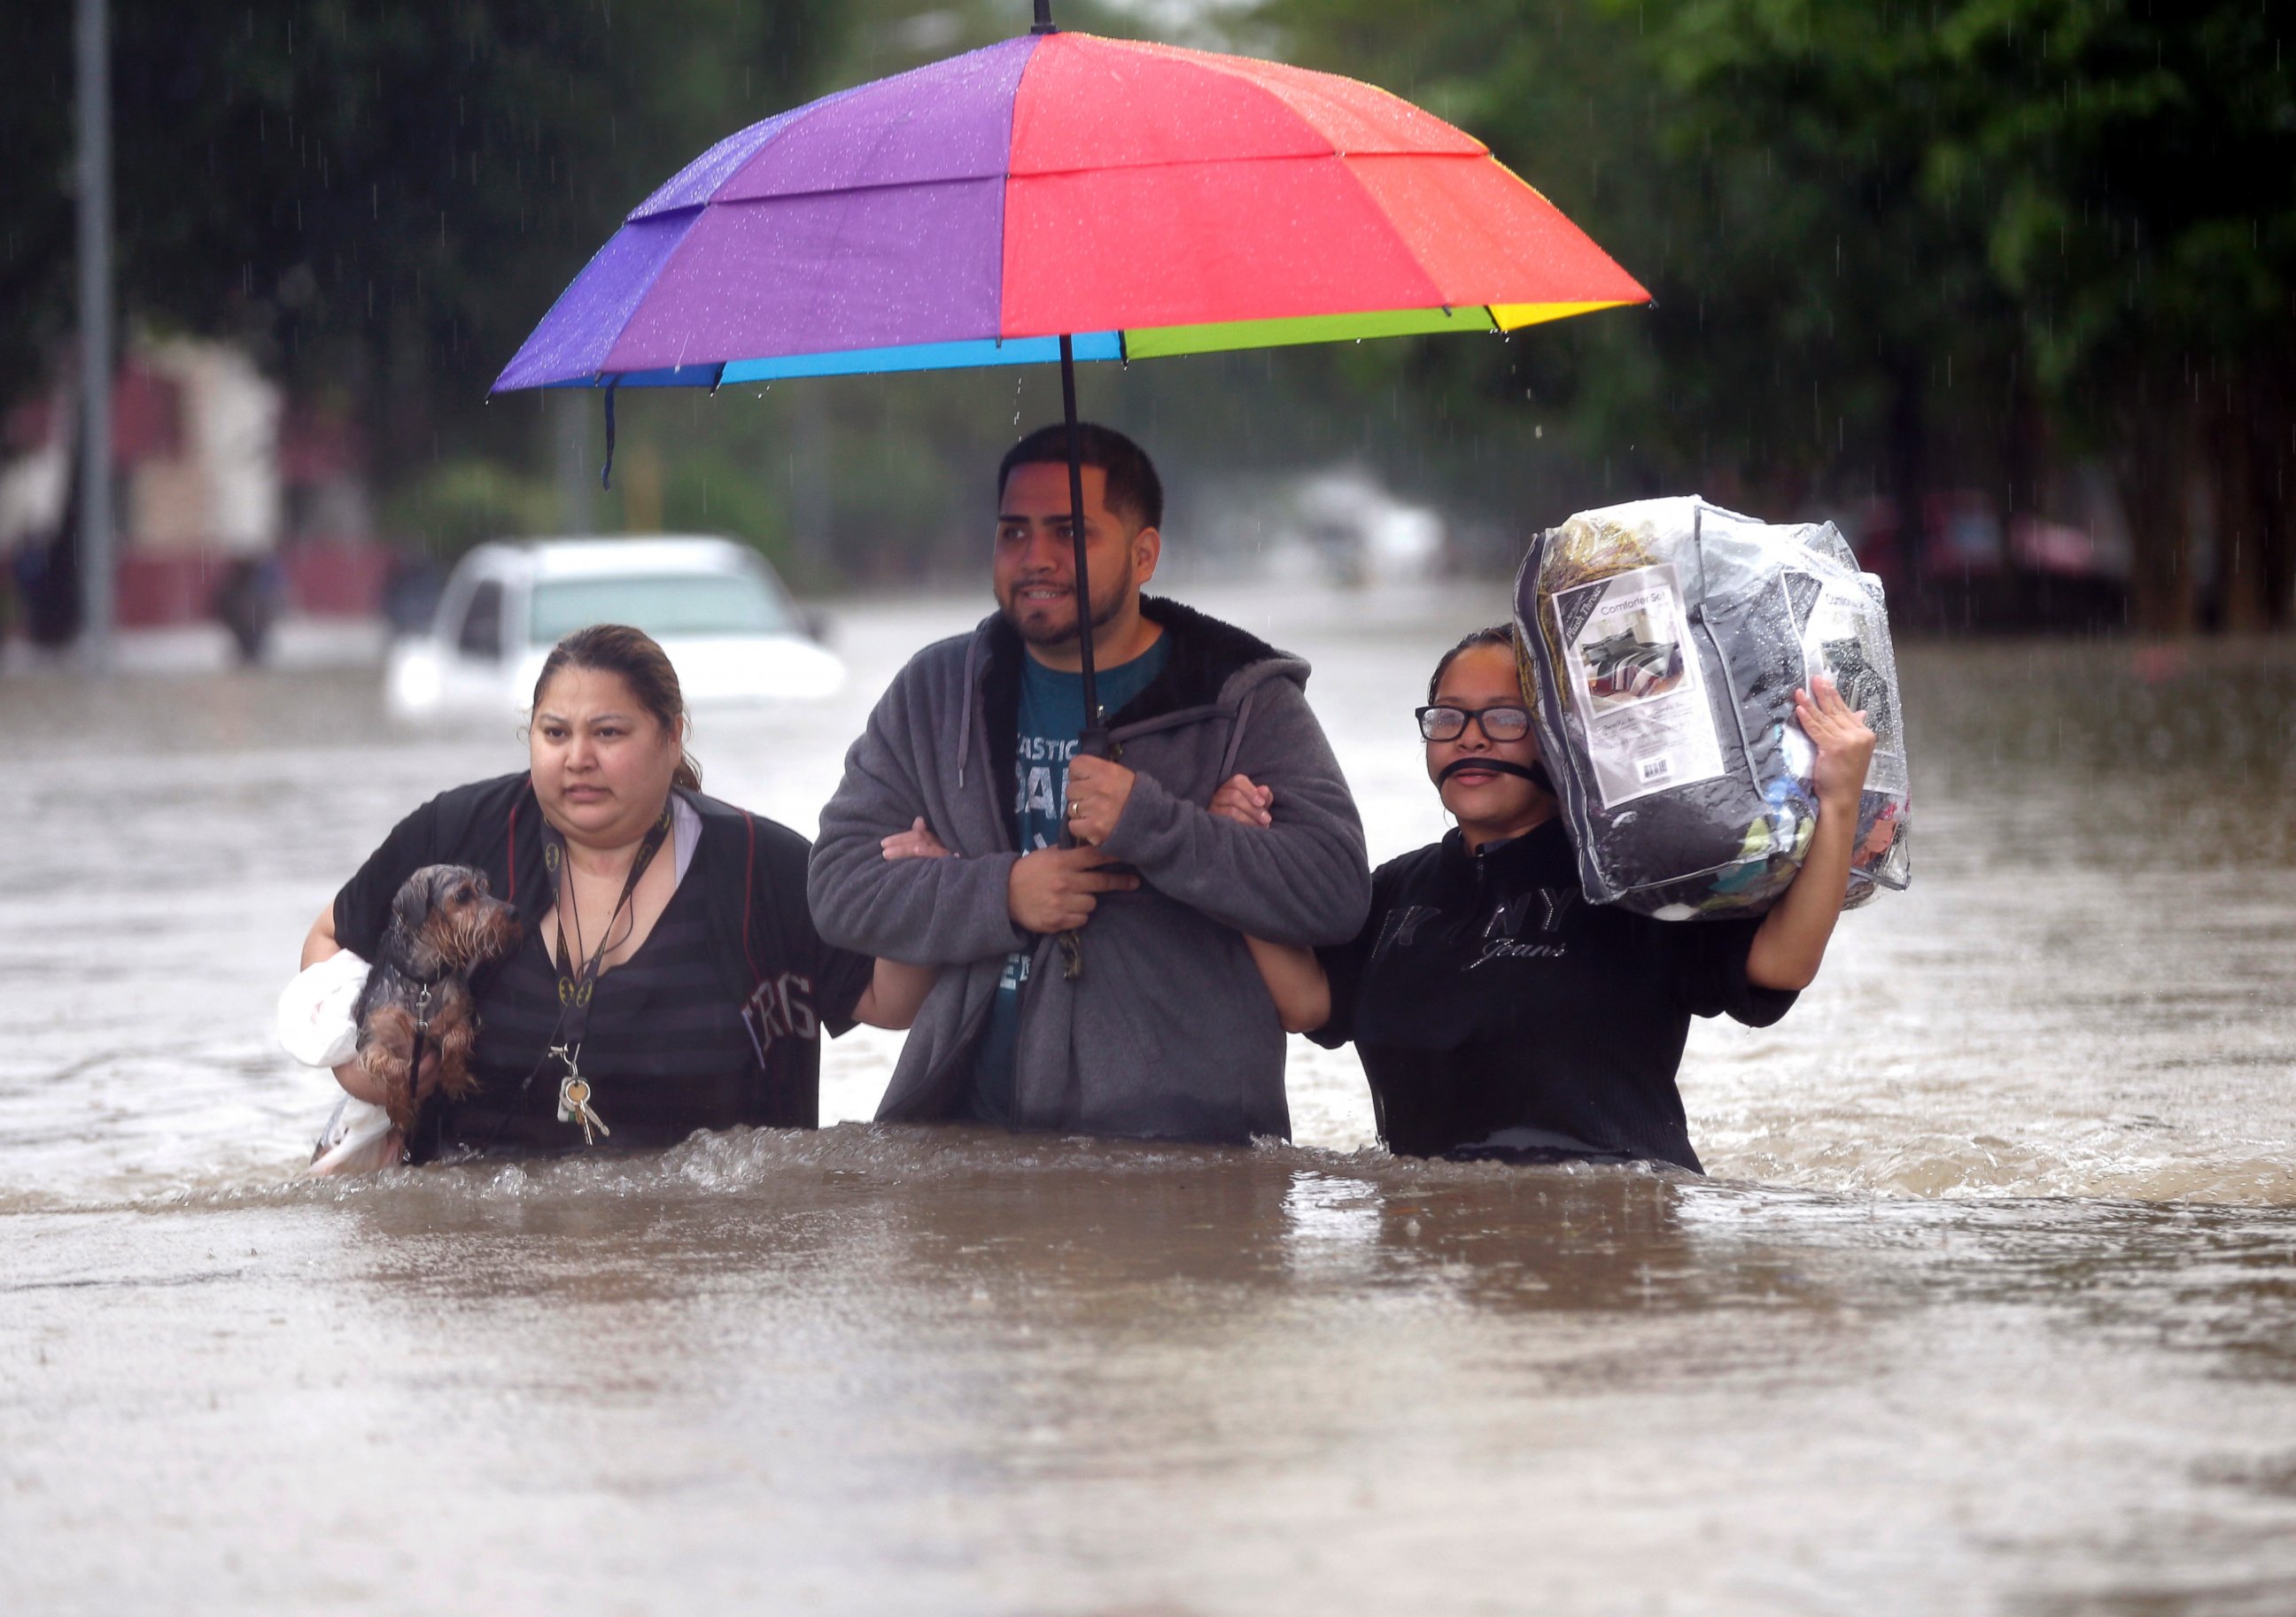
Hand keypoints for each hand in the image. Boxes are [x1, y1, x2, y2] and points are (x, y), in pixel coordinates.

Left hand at [881, 817, 951, 860]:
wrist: (976, 880)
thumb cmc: (955, 861)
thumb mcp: (938, 848)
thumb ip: (927, 836)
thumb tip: (919, 820)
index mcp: (939, 840)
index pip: (919, 834)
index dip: (901, 837)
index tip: (884, 843)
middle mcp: (944, 843)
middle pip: (920, 837)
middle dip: (899, 842)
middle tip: (883, 848)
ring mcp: (948, 852)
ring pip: (924, 845)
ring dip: (904, 849)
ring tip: (887, 853)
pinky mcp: (953, 861)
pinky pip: (938, 854)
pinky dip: (928, 850)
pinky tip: (917, 849)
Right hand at [1007, 844, 1139, 932]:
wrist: (1003, 895)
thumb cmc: (1027, 871)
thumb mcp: (1046, 855)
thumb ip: (1068, 854)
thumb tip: (1092, 847)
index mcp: (1062, 862)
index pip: (1094, 856)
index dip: (1113, 856)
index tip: (1128, 855)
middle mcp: (1065, 882)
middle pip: (1101, 882)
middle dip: (1120, 881)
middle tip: (1133, 882)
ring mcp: (1062, 904)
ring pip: (1093, 903)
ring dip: (1088, 900)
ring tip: (1075, 897)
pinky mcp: (1058, 921)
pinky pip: (1082, 919)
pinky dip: (1078, 915)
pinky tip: (1067, 909)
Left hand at [1062, 753, 1137, 846]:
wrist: (1152, 822)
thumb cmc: (1135, 796)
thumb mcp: (1121, 774)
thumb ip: (1100, 772)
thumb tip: (1077, 775)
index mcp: (1107, 771)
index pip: (1076, 765)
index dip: (1078, 774)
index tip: (1086, 781)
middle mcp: (1100, 787)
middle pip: (1071, 789)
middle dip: (1079, 795)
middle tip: (1093, 800)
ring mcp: (1096, 808)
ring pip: (1071, 808)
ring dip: (1080, 812)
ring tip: (1096, 814)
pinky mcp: (1093, 828)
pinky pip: (1073, 825)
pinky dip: (1081, 827)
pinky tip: (1093, 825)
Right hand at [1208, 773, 1272, 827]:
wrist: (1235, 835)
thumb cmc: (1249, 814)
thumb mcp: (1258, 804)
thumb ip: (1264, 796)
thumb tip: (1264, 790)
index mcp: (1229, 786)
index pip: (1238, 781)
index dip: (1251, 791)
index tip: (1262, 803)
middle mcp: (1217, 795)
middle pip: (1235, 796)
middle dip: (1253, 808)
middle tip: (1267, 819)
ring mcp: (1213, 808)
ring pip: (1231, 811)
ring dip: (1250, 819)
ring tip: (1262, 826)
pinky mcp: (1213, 821)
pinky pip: (1227, 823)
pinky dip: (1242, 827)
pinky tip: (1251, 831)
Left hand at [1793, 672, 1876, 810]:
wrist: (1842, 797)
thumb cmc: (1845, 776)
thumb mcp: (1855, 750)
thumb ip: (1855, 729)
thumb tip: (1861, 712)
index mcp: (1865, 734)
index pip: (1846, 710)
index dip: (1834, 696)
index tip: (1825, 682)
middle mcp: (1858, 735)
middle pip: (1836, 710)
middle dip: (1823, 693)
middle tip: (1814, 678)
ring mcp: (1847, 741)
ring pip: (1824, 718)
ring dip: (1810, 703)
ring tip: (1801, 690)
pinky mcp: (1833, 748)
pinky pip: (1817, 729)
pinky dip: (1807, 718)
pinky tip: (1800, 707)